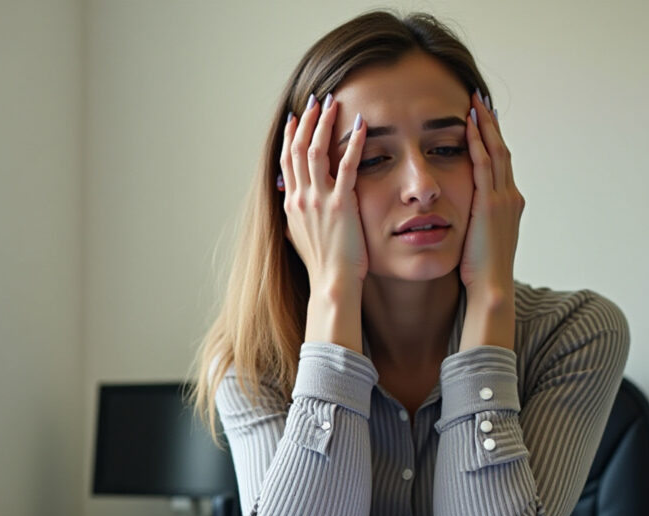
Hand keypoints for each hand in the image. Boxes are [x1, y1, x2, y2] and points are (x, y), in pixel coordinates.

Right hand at [279, 93, 368, 298]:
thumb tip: (290, 212)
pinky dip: (353, 143)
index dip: (290, 136)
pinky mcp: (340, 204)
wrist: (332, 283)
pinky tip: (362, 126)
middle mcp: (300, 198)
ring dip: (324, 124)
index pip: (286, 160)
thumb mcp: (300, 239)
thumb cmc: (323, 266)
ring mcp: (318, 200)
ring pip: (316, 151)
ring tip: (333, 104)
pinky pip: (347, 166)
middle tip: (315, 100)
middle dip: (306, 120)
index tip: (296, 117)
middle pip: (297, 148)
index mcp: (291, 204)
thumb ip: (295, 220)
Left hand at [458, 90, 524, 306]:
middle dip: (491, 124)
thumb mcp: (480, 239)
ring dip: (484, 126)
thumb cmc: (481, 272)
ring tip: (475, 103)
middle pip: (501, 150)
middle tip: (481, 99)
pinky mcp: (489, 204)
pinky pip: (482, 165)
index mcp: (509, 204)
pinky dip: (476, 143)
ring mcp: (502, 199)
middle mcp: (510, 196)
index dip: (492, 139)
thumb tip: (464, 215)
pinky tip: (468, 126)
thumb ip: (475, 221)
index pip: (500, 163)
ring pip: (494, 152)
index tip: (484, 119)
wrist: (491, 288)